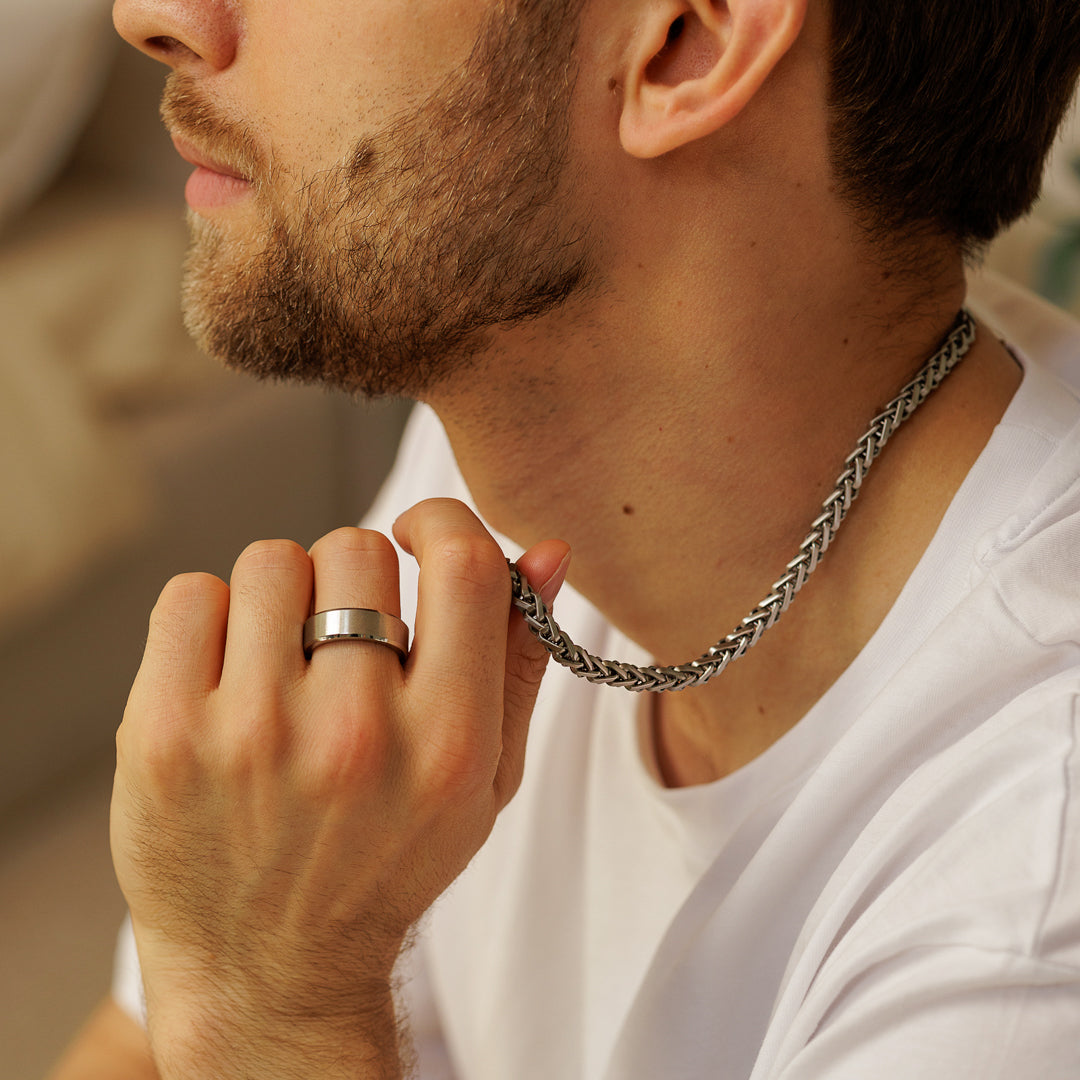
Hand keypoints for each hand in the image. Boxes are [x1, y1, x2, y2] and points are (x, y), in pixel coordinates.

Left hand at [110, 498, 569, 1078]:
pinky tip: (227, 674)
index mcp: (449, 744)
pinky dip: (212, 618)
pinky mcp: (164, 734)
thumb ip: (519, 659)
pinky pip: (191, 594)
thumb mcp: (484, 780)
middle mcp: (354, 737)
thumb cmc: (386, 863)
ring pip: (271, 561)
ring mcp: (251, 734)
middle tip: (344, 637)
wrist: (267, 968)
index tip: (419, 536)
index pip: (463, 564)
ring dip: (284, 597)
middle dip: (355, 577)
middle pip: (356, 548)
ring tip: (284, 662)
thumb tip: (544, 549)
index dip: (442, 521)